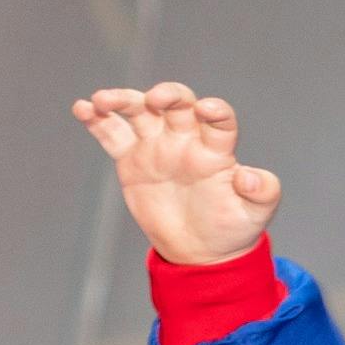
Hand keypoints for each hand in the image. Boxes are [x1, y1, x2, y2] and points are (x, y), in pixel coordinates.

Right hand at [69, 79, 280, 267]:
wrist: (200, 249)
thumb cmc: (231, 227)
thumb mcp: (255, 214)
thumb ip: (262, 193)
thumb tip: (250, 177)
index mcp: (217, 148)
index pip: (219, 120)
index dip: (215, 111)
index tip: (207, 109)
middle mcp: (186, 138)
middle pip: (176, 103)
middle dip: (167, 95)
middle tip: (155, 99)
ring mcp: (156, 145)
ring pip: (138, 111)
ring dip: (121, 100)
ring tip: (102, 101)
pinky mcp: (131, 159)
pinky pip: (112, 133)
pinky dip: (96, 120)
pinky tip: (82, 109)